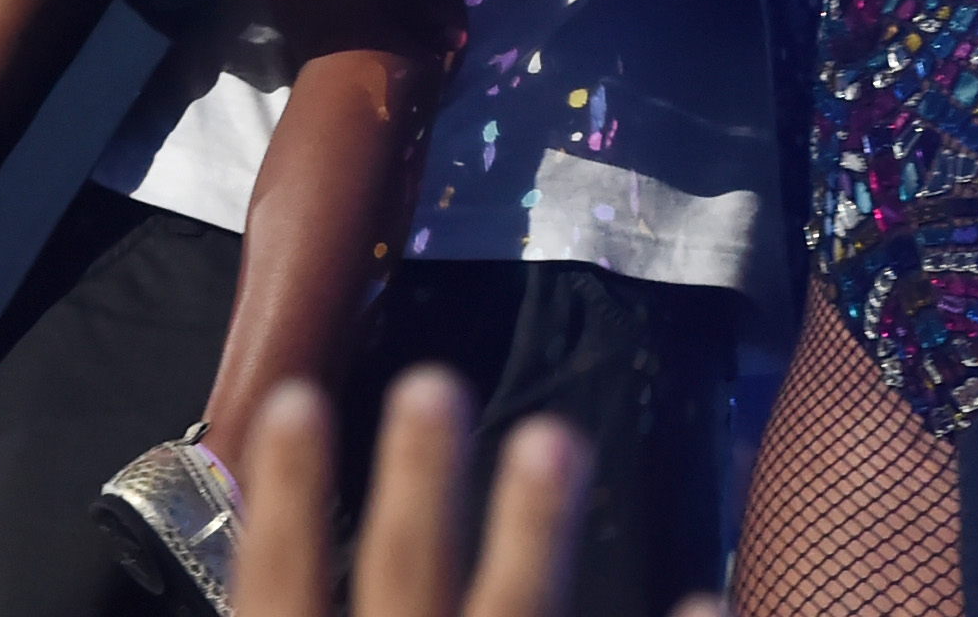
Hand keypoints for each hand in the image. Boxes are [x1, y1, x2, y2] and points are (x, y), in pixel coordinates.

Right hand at [233, 370, 724, 616]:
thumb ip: (305, 608)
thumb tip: (270, 545)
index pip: (280, 595)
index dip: (285, 501)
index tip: (292, 400)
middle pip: (407, 585)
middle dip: (419, 487)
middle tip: (431, 383)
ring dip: (532, 529)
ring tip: (556, 437)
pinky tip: (707, 595)